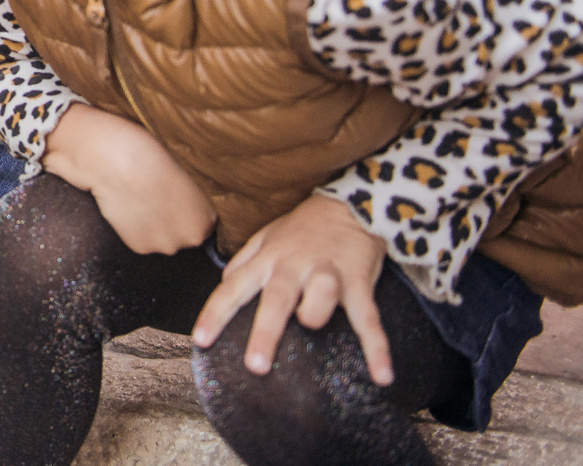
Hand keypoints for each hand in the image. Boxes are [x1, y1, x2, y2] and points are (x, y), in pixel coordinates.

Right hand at [43, 103, 215, 254]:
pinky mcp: (139, 247)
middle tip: (158, 194)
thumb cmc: (150, 153)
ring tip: (142, 198)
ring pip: (164, 238)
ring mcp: (163, 245)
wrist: (113, 159)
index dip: (191, 206)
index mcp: (208, 217)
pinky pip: (143, 239)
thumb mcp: (186, 168)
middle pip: (187, 233)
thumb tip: (194, 198)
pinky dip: (137, 226)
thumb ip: (196, 192)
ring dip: (156, 224)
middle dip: (175, 218)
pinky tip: (130, 205)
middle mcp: (191, 238)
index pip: (207, 221)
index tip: (178, 192)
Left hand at [192, 194, 392, 384]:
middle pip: (276, 299)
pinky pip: (368, 318)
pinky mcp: (358, 281)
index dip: (215, 313)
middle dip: (266, 332)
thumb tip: (224, 284)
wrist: (349, 204)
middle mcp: (293, 266)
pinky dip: (377, 348)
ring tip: (314, 327)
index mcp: (267, 259)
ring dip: (317, 313)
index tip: (200, 340)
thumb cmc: (303, 229)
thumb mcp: (266, 237)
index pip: (233, 288)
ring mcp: (326, 272)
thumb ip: (243, 262)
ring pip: (321, 297)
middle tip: (256, 365)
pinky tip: (382, 376)